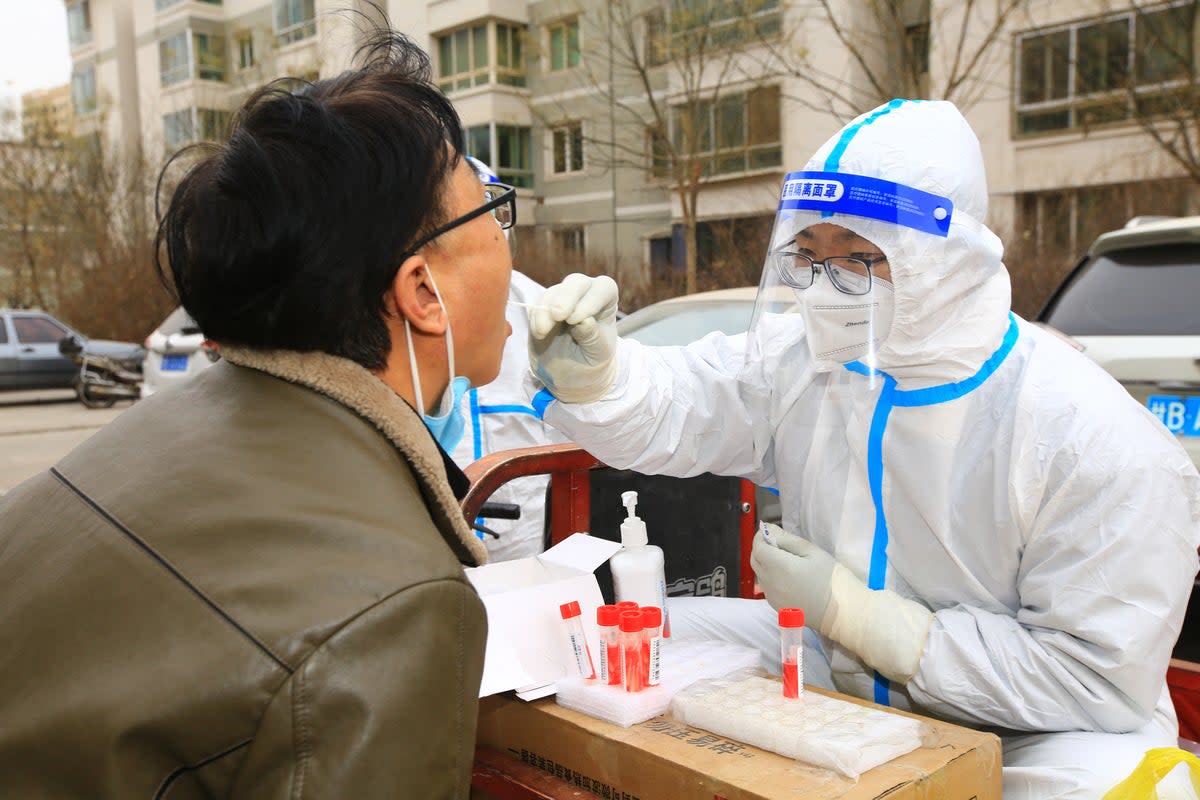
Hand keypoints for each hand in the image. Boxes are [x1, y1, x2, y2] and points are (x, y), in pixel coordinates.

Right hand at [527, 274, 618, 403]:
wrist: (569, 372)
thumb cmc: (591, 359)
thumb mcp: (597, 353)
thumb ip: (592, 336)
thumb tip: (583, 321)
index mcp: (605, 301)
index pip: (603, 288)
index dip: (592, 299)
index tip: (579, 320)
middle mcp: (585, 294)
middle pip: (577, 282)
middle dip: (566, 297)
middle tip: (558, 315)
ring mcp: (562, 298)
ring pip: (553, 293)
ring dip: (546, 310)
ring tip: (543, 331)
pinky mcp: (543, 307)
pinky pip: (537, 305)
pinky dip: (536, 317)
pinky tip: (539, 333)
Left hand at [751, 522, 933, 683]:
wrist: (844, 614)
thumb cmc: (832, 579)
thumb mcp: (813, 552)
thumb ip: (787, 540)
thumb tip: (767, 531)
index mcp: (779, 567)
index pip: (757, 547)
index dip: (761, 536)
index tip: (772, 531)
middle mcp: (770, 583)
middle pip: (755, 560)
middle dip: (762, 548)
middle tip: (780, 543)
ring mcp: (772, 598)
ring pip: (760, 574)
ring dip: (766, 563)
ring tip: (787, 560)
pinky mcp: (777, 607)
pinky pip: (767, 587)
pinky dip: (771, 577)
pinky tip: (789, 577)